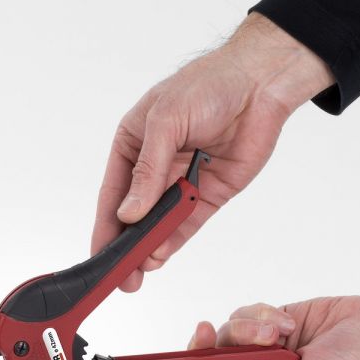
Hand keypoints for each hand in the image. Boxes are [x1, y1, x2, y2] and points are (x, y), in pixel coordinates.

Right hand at [91, 13, 333, 291]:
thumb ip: (147, 171)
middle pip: (134, 216)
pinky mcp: (207, 195)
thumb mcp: (165, 121)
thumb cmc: (207, 86)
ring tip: (138, 272)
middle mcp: (153, 170)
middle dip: (125, 247)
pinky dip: (174, 240)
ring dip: (149, 248)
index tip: (98, 256)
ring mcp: (180, 185)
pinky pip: (187, 224)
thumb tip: (128, 213)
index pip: (112, 195)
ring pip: (159, 225)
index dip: (104, 227)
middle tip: (119, 276)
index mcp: (132, 148)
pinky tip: (161, 255)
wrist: (261, 82)